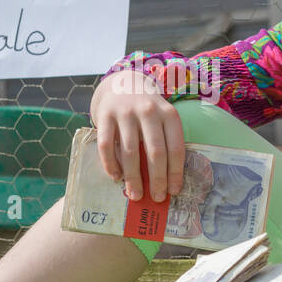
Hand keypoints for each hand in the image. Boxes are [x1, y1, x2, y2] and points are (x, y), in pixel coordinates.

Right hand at [90, 69, 184, 203]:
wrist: (124, 83)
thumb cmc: (148, 111)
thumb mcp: (163, 118)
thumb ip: (165, 142)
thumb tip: (164, 182)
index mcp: (169, 115)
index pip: (176, 148)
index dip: (175, 172)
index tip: (174, 191)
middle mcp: (149, 112)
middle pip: (155, 152)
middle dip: (157, 179)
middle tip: (156, 198)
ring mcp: (125, 112)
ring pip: (130, 151)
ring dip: (133, 177)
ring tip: (134, 195)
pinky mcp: (105, 116)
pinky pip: (107, 145)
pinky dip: (110, 164)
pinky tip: (115, 177)